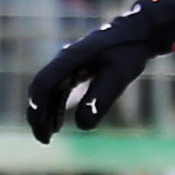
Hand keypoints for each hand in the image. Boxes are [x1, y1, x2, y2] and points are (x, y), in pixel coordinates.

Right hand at [18, 13, 161, 142]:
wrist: (136, 33)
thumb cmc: (128, 53)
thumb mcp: (118, 76)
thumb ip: (100, 99)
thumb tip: (81, 125)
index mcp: (71, 58)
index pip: (45, 82)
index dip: (38, 105)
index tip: (41, 127)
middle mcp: (64, 60)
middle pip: (41, 88)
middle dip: (38, 115)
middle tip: (44, 140)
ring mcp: (67, 64)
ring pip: (47, 91)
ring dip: (44, 113)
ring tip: (48, 137)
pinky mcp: (73, 69)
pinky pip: (57, 90)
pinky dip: (54, 108)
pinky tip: (57, 124)